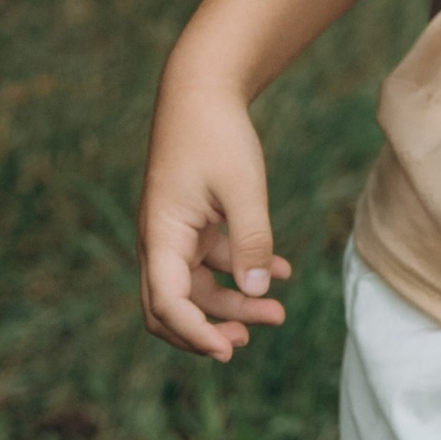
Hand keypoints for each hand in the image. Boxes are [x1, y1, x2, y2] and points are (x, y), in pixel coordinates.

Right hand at [138, 71, 292, 363]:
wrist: (202, 88)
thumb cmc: (217, 135)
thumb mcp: (243, 188)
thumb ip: (251, 240)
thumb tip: (258, 293)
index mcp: (160, 237)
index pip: (167, 305)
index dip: (194, 335)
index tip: (229, 351)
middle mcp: (159, 241)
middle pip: (174, 306)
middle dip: (209, 329)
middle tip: (250, 339)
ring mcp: (174, 233)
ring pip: (198, 287)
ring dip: (233, 303)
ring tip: (277, 312)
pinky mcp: (191, 221)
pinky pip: (212, 261)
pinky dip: (241, 269)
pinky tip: (281, 271)